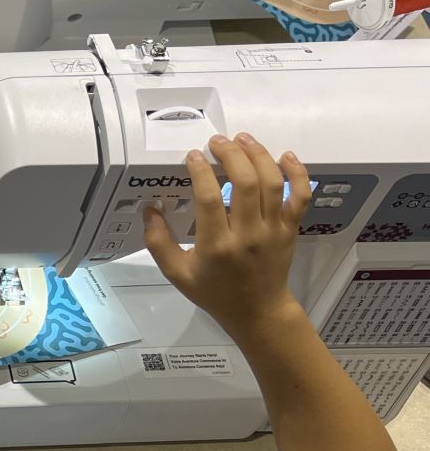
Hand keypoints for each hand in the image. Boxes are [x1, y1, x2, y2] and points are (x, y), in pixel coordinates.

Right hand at [144, 134, 309, 342]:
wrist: (257, 311)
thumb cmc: (214, 292)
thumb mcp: (177, 274)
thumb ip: (158, 242)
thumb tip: (149, 209)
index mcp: (216, 246)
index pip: (210, 199)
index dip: (201, 172)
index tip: (193, 156)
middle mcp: (248, 235)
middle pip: (245, 183)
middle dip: (231, 155)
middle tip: (217, 142)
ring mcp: (274, 231)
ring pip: (272, 183)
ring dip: (259, 155)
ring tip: (243, 139)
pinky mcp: (291, 229)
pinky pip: (300, 197)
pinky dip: (298, 174)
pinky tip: (285, 156)